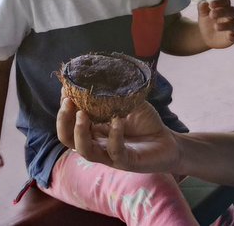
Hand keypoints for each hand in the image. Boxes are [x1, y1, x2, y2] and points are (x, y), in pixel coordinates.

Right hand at [57, 97, 181, 173]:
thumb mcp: (128, 103)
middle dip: (64, 121)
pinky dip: (114, 135)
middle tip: (68, 102)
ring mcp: (109, 155)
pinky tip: (118, 120)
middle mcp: (96, 143)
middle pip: (68, 139)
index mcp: (93, 130)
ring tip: (83, 114)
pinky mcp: (126, 162)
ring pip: (85, 150)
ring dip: (80, 132)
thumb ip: (114, 92)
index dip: (64, 108)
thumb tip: (102, 72)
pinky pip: (115, 151)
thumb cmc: (145, 123)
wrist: (168, 141)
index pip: (69, 123)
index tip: (65, 89)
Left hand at [198, 0, 233, 47]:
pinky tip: (230, 37)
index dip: (220, 2)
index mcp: (224, 7)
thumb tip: (204, 3)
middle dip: (222, 12)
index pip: (226, 1)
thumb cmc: (206, 22)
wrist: (205, 37)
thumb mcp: (202, 14)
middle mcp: (231, 16)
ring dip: (226, 25)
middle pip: (232, 11)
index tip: (210, 5)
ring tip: (215, 27)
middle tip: (211, 15)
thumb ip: (202, 8)